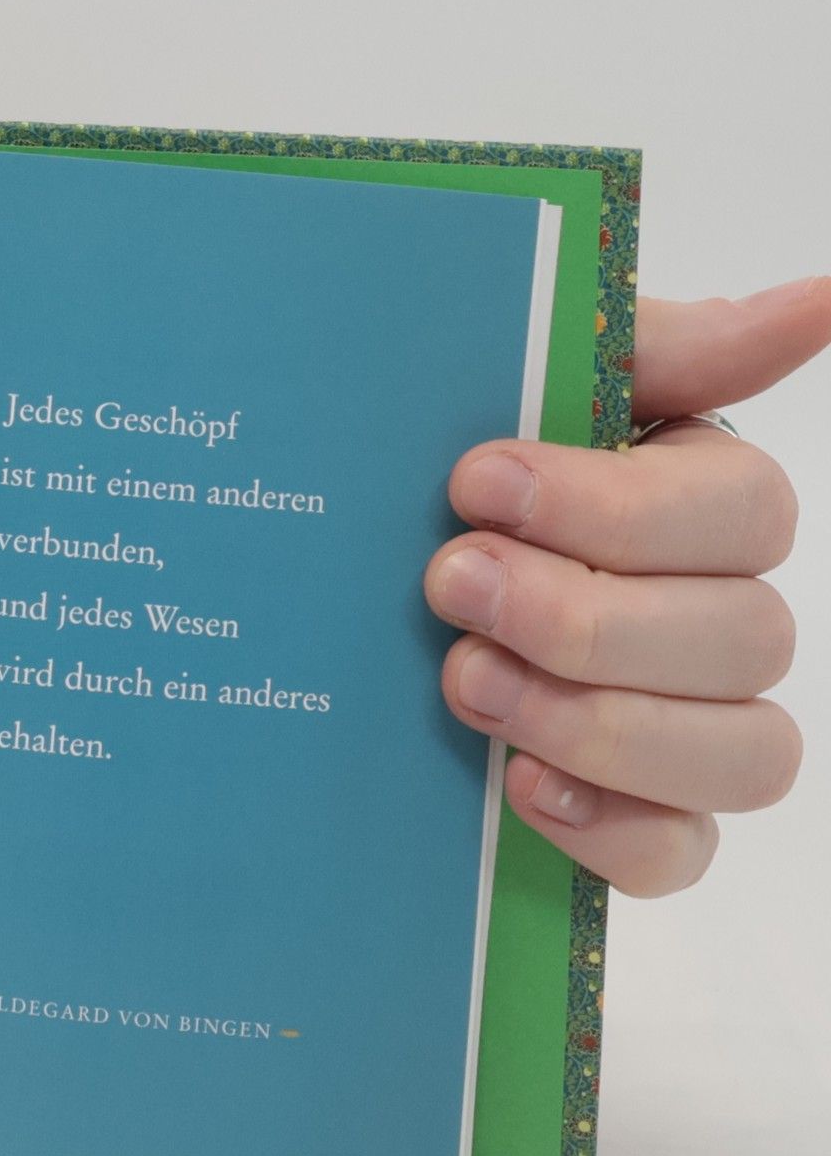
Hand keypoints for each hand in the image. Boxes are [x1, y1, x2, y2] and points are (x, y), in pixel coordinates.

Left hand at [425, 276, 828, 896]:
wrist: (369, 585)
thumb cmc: (462, 480)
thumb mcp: (539, 390)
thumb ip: (665, 349)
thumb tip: (817, 302)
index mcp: (707, 505)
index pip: (742, 513)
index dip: (614, 507)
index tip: (475, 480)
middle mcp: (725, 621)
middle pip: (745, 638)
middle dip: (582, 616)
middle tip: (448, 582)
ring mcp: (695, 729)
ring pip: (744, 755)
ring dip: (600, 723)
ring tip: (465, 681)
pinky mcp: (643, 820)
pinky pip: (682, 853)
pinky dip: (610, 831)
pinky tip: (518, 787)